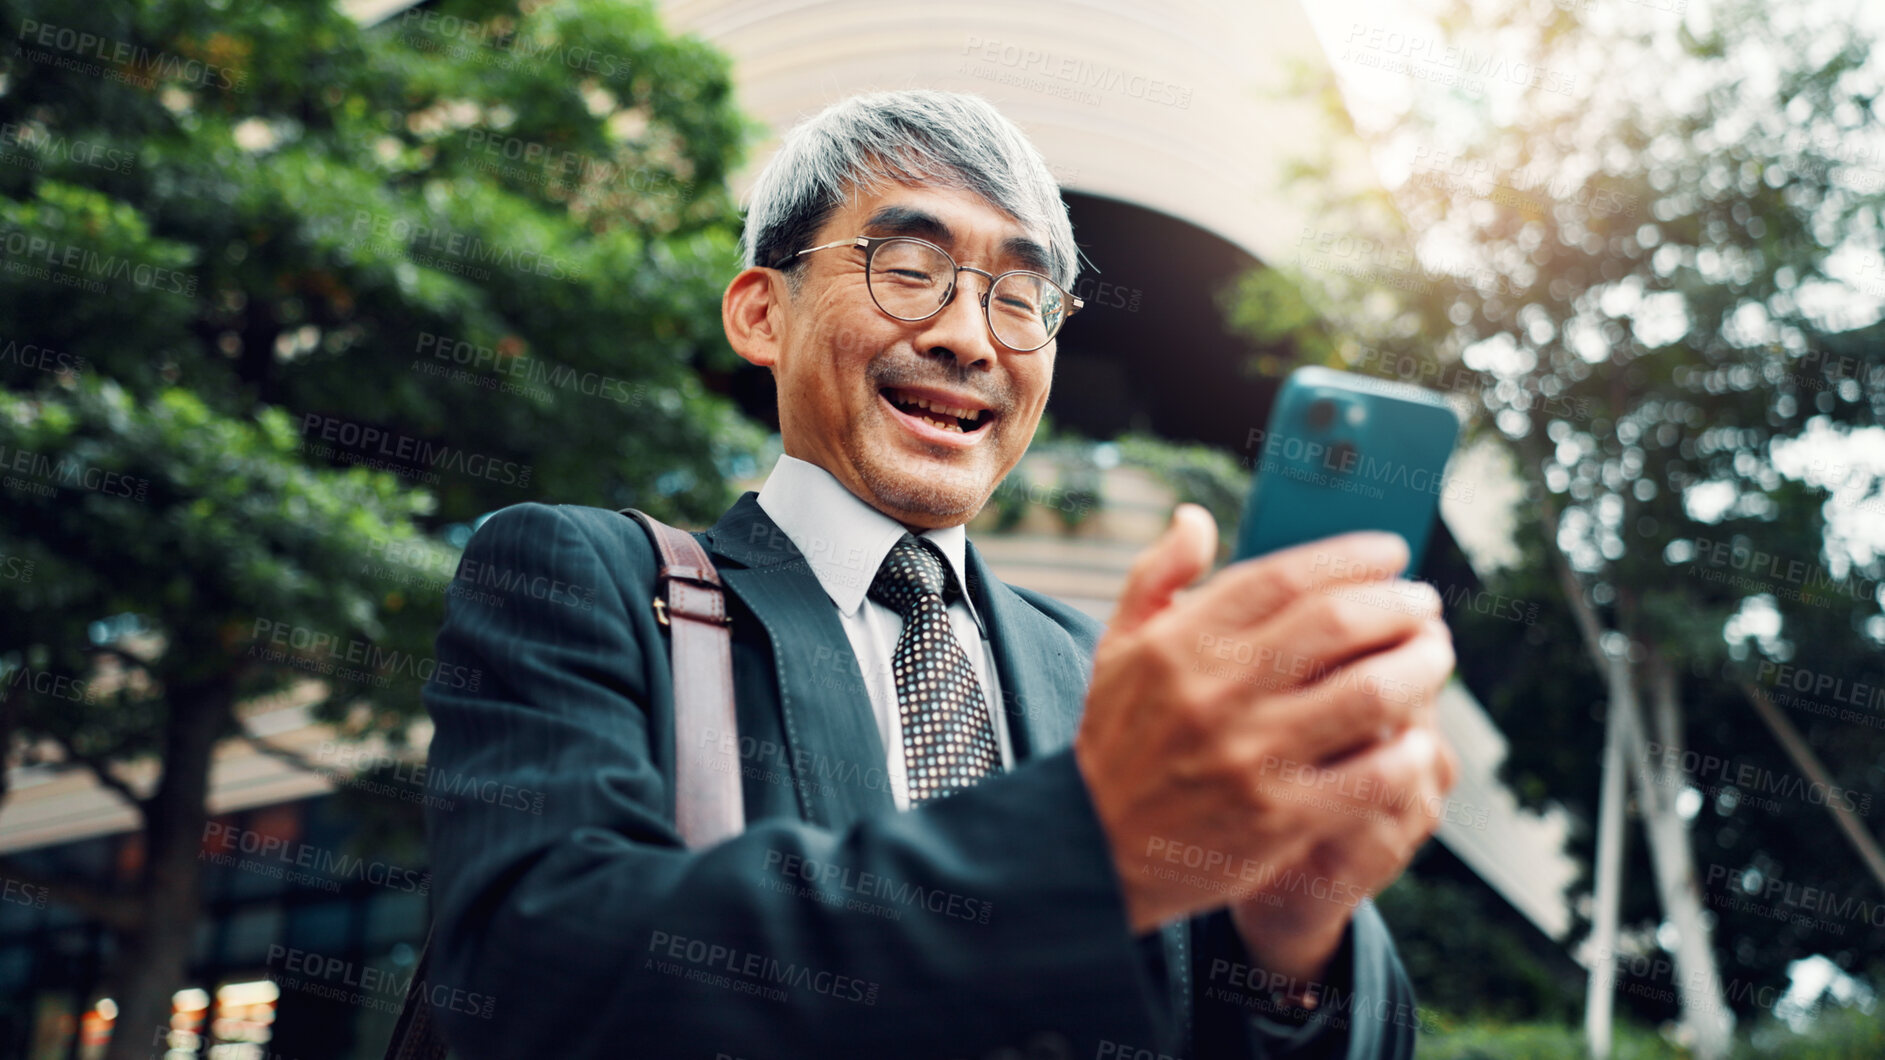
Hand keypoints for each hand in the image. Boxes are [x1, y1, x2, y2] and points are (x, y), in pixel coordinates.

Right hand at [1073, 505, 1456, 937]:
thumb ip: (1157, 576)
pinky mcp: (1279, 818)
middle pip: (1338, 626)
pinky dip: (1407, 752)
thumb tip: (1197, 517)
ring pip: (1369, 694)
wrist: (1093, 847)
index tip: (1392, 553)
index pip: (1284, 577)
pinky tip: (1418, 739)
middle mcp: (1217, 692)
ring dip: (1420, 668)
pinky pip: (1370, 776)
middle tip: (1426, 606)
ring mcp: (1251, 756)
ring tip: (1436, 657)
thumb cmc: (1117, 739)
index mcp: (1180, 642)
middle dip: (1399, 607)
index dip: (1351, 557)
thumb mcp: (1116, 647)